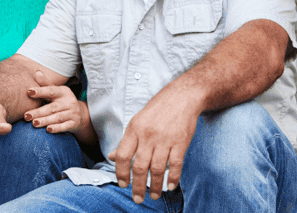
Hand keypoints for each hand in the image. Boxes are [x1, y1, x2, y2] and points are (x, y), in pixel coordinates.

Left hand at [24, 70, 89, 133]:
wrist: (81, 114)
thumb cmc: (62, 101)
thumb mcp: (56, 91)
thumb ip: (45, 84)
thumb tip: (36, 72)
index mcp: (63, 92)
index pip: (51, 90)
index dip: (40, 91)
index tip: (29, 92)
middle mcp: (68, 102)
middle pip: (52, 107)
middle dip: (39, 112)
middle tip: (26, 115)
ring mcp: (72, 113)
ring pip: (58, 117)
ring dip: (46, 120)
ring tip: (34, 123)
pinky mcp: (74, 123)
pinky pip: (65, 126)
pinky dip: (57, 128)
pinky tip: (48, 130)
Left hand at [108, 89, 200, 203]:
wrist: (182, 96)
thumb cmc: (158, 109)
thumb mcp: (137, 121)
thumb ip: (127, 141)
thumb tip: (113, 157)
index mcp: (135, 129)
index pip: (123, 155)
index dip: (121, 173)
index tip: (123, 184)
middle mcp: (148, 135)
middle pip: (140, 166)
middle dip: (138, 186)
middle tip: (138, 198)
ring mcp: (165, 139)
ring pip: (158, 168)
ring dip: (155, 186)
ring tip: (153, 196)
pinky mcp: (181, 142)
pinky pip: (176, 164)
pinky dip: (173, 178)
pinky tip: (170, 186)